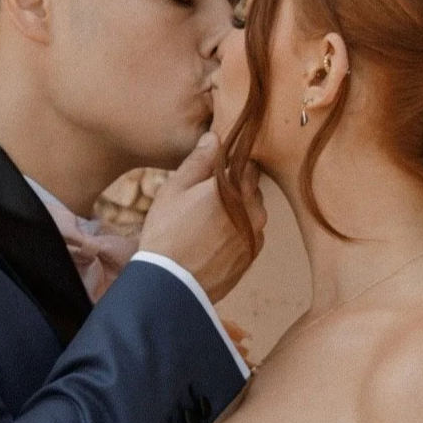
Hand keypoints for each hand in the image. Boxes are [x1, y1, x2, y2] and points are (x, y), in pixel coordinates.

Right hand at [138, 128, 264, 302]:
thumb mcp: (174, 189)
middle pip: (251, 190)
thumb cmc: (167, 233)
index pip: (249, 164)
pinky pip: (249, 236)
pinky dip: (237, 234)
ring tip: (207, 224)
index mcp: (235, 188)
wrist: (171, 285)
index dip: (234, 165)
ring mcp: (255, 236)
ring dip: (237, 213)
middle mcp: (253, 210)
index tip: (220, 170)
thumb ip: (199, 161)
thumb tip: (216, 137)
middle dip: (235, 190)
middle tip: (206, 200)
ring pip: (252, 214)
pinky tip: (213, 241)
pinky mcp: (251, 257)